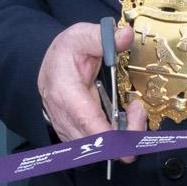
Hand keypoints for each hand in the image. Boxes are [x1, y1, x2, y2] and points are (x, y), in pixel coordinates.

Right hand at [39, 18, 140, 141]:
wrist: (49, 67)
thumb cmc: (65, 54)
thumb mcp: (80, 37)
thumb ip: (102, 37)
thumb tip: (125, 34)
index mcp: (65, 94)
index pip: (87, 123)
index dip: (110, 137)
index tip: (131, 140)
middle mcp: (65, 118)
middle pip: (98, 144)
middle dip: (127, 134)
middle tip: (138, 109)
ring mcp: (69, 131)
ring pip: (101, 150)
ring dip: (125, 137)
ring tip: (133, 111)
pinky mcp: (76, 137)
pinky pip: (100, 148)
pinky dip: (118, 139)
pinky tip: (124, 119)